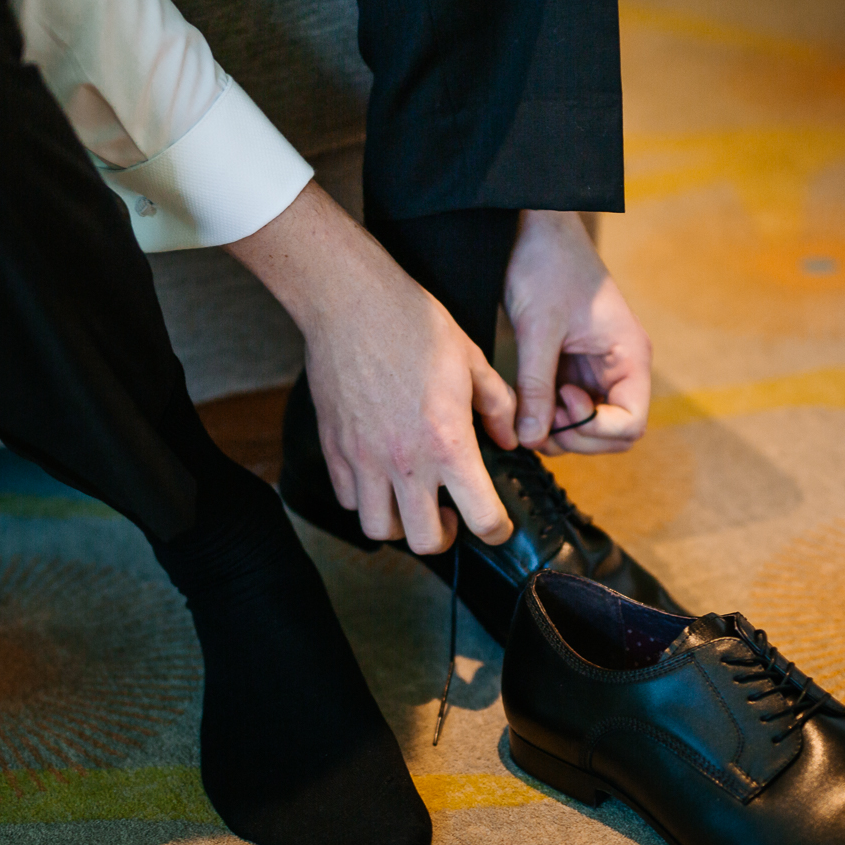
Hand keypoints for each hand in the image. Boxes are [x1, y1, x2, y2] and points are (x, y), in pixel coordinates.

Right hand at [226, 183, 517, 554]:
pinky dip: (365, 498)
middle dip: (447, 536)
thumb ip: (499, 407)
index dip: (498, 531)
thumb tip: (510, 438)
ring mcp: (363, 459)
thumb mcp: (473, 361)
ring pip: (379, 529)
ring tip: (412, 500)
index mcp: (448, 443)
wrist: (350, 303)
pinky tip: (380, 476)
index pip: (482, 518)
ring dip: (401, 524)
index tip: (498, 526)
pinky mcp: (334, 449)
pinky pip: (347, 499)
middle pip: (425, 541)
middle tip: (453, 515)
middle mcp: (404, 461)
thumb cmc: (413, 325)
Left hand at [505, 210, 651, 454]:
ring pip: (586, 426)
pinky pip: (564, 407)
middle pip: (611, 433)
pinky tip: (523, 401)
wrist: (532, 224)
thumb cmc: (546, 263)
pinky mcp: (570, 366)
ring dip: (557, 430)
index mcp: (629, 356)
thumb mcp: (538, 328)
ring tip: (527, 407)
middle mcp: (618, 368)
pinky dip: (545, 414)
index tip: (562, 406)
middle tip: (537, 417)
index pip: (630, 423)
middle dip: (575, 436)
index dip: (595, 431)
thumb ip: (537, 387)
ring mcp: (594, 369)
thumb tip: (533, 439)